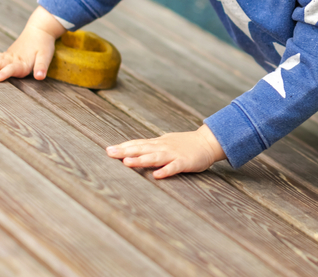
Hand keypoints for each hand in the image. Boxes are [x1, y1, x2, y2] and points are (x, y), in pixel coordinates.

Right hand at [0, 6, 66, 81]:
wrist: (40, 30)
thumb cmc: (44, 44)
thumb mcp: (46, 56)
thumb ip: (41, 67)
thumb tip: (40, 77)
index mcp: (21, 62)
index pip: (12, 68)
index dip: (4, 73)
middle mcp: (12, 58)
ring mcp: (7, 55)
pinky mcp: (5, 54)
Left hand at [106, 125, 226, 177]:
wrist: (208, 142)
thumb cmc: (185, 144)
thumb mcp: (166, 142)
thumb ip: (151, 147)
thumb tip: (134, 149)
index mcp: (158, 143)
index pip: (138, 144)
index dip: (124, 146)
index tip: (109, 149)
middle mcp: (163, 147)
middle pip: (142, 149)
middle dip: (126, 151)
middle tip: (110, 153)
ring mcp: (174, 154)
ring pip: (155, 157)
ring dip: (141, 160)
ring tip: (127, 162)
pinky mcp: (184, 162)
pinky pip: (174, 167)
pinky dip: (166, 170)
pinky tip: (157, 175)